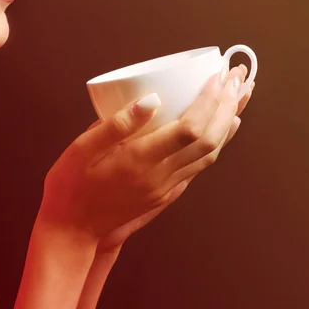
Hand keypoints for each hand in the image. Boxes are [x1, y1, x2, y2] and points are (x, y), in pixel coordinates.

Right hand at [37, 65, 254, 253]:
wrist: (71, 231)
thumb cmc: (69, 186)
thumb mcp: (81, 149)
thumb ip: (116, 125)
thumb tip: (151, 99)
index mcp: (138, 161)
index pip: (188, 129)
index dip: (208, 101)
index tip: (217, 76)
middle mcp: (159, 176)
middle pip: (208, 141)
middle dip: (227, 107)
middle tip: (237, 79)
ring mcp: (164, 188)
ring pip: (209, 155)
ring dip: (228, 125)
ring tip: (239, 97)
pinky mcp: (164, 194)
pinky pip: (198, 167)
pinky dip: (216, 144)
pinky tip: (222, 129)